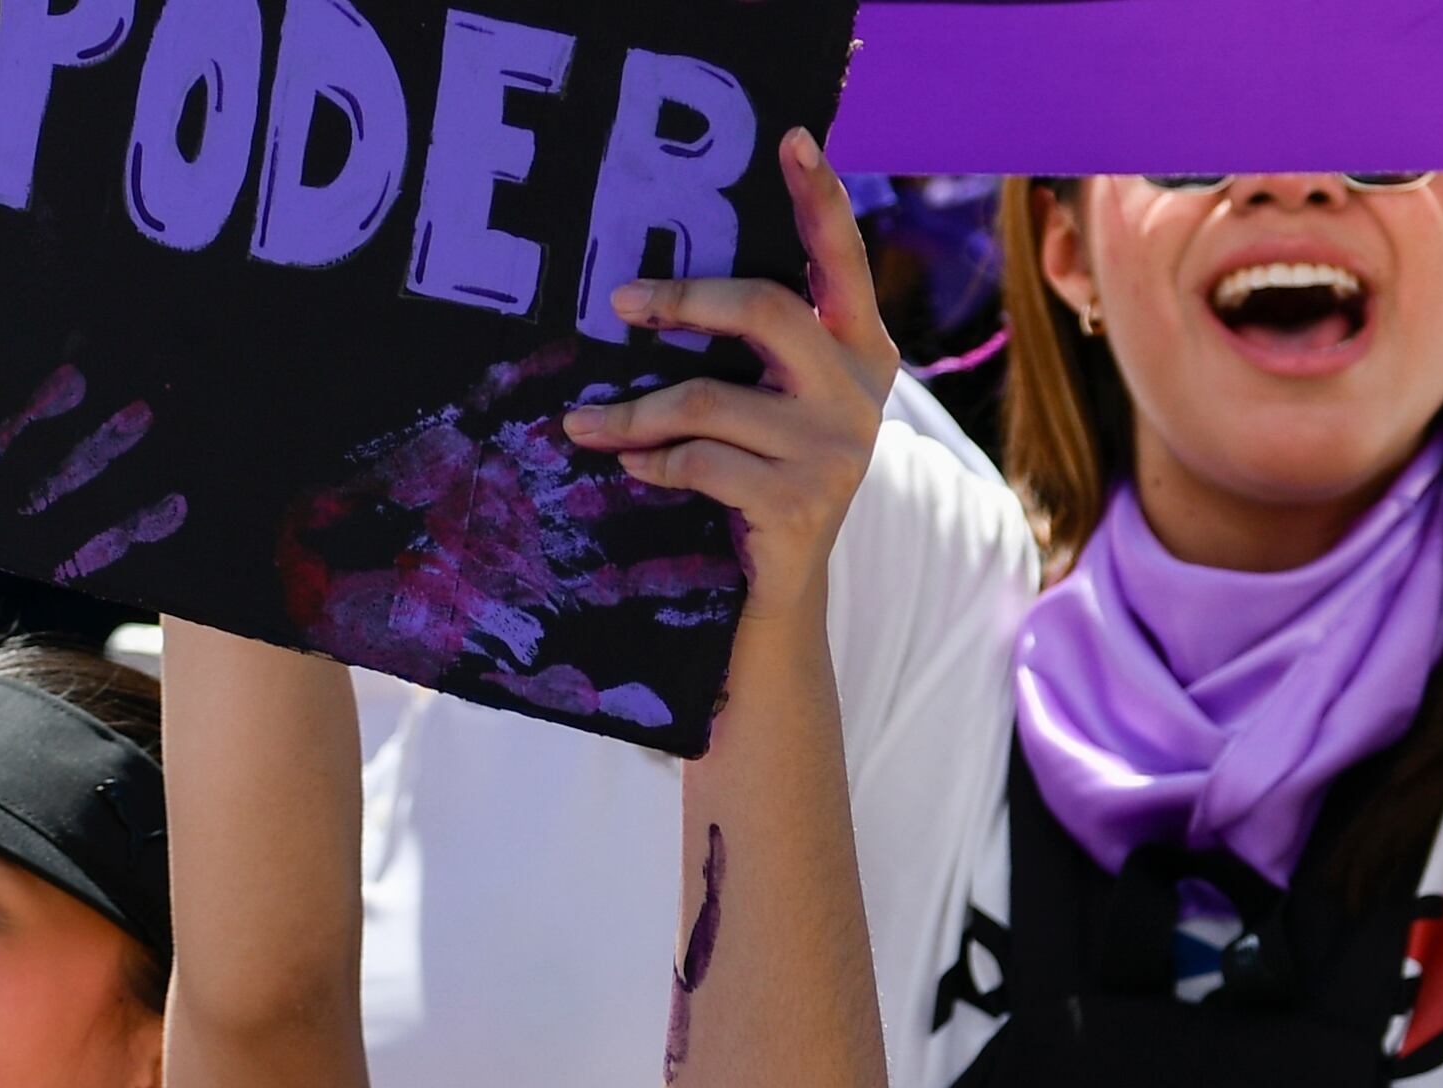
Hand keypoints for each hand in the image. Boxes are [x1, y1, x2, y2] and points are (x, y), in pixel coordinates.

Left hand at [558, 129, 892, 623]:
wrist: (780, 595)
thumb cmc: (761, 480)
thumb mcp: (773, 405)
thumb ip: (754, 350)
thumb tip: (654, 291)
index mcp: (861, 350)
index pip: (842, 259)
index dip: (820, 196)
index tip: (790, 137)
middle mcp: (860, 393)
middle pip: (768, 311)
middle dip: (685, 303)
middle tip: (621, 302)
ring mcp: (835, 450)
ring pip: (709, 400)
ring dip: (631, 411)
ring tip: (580, 422)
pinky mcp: (799, 503)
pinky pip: (699, 462)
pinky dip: (651, 462)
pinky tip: (630, 466)